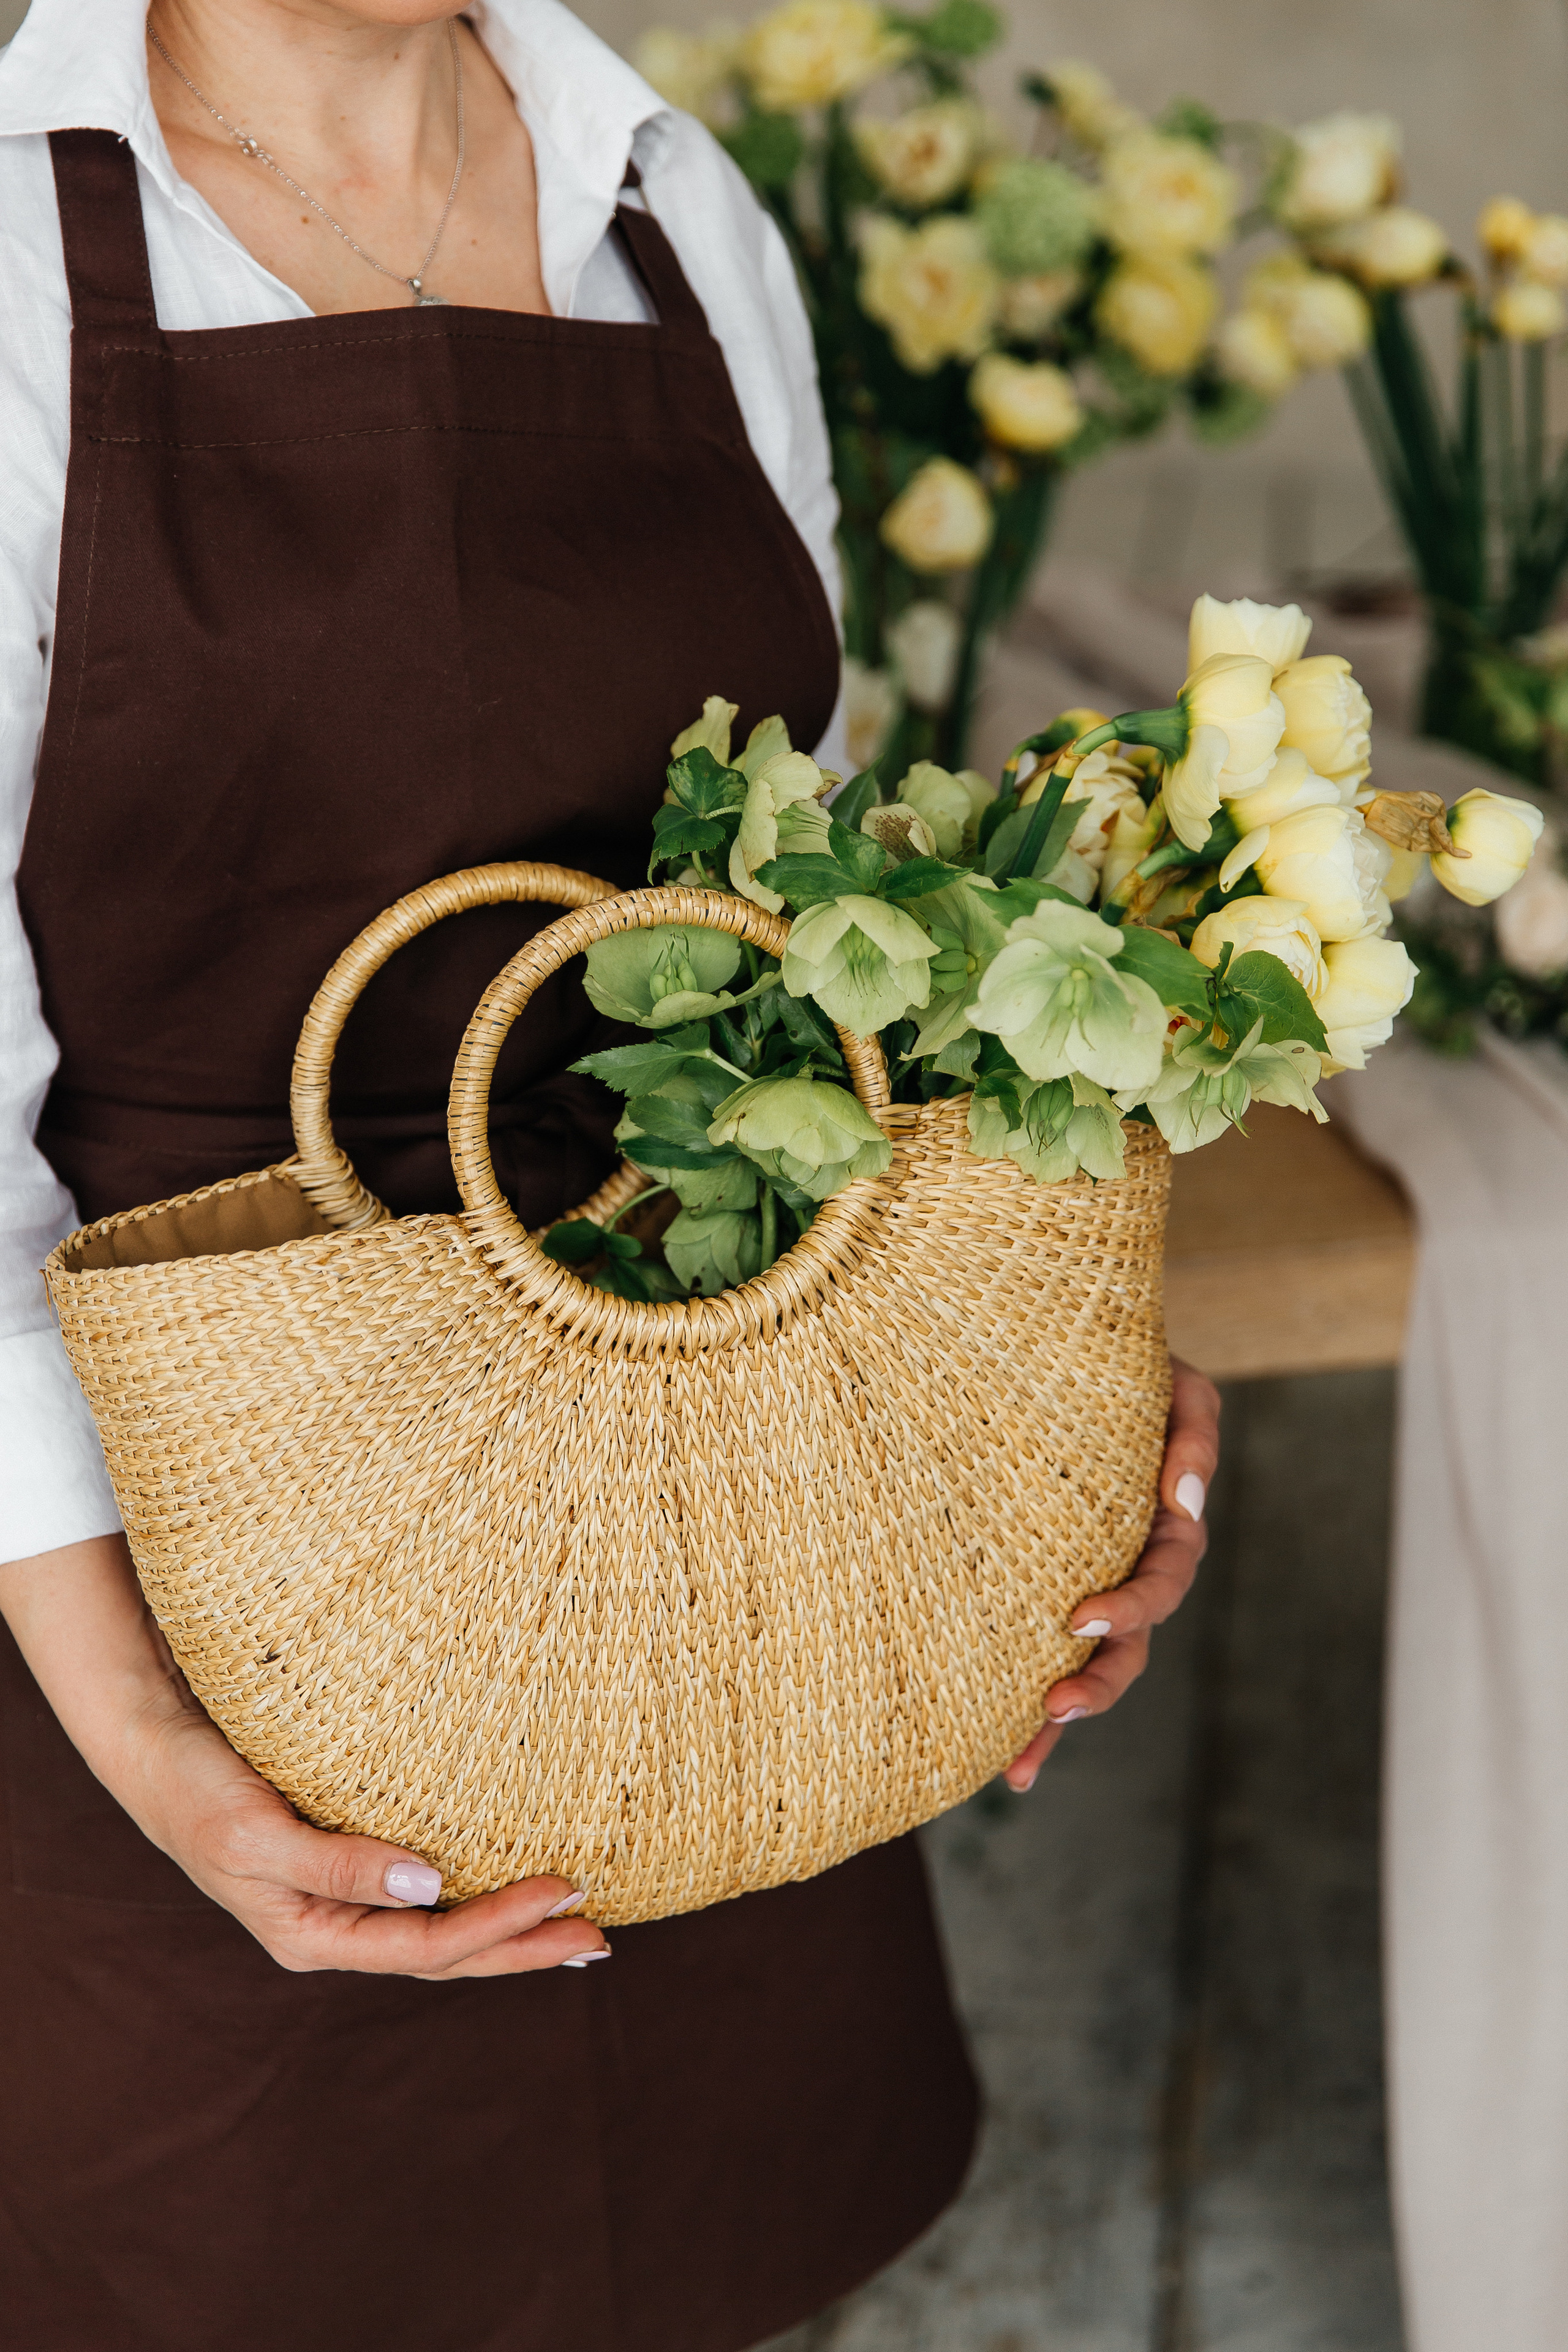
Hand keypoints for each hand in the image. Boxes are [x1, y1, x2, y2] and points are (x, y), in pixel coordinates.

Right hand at [0, 1535, 608, 1977]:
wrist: (153, 1746)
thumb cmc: (196, 1788)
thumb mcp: (257, 1833)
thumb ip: (341, 1866)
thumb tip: (429, 1888)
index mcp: (310, 1936)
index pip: (428, 1948)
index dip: (500, 1926)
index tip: (565, 1891)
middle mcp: (333, 1928)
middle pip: (444, 1956)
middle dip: (522, 1949)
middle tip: (597, 1938)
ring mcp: (339, 1899)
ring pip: (437, 1931)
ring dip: (506, 1931)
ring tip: (573, 1924)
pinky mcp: (344, 1859)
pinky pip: (422, 1895)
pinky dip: (471, 1897)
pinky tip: (504, 1887)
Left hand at [1003, 1355, 1219, 1793]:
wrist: (1065, 1357)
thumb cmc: (1126, 1370)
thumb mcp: (1177, 1387)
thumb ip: (1193, 1437)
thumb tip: (1183, 1505)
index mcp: (1163, 1529)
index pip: (1162, 1581)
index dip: (1130, 1606)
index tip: (1080, 1618)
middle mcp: (1130, 1568)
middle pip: (1129, 1646)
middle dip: (1098, 1683)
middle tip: (1057, 1704)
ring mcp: (1089, 1583)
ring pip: (1090, 1668)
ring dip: (1064, 1715)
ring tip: (1022, 1754)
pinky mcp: (1042, 1590)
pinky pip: (1040, 1656)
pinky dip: (1031, 1719)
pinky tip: (1007, 1768)